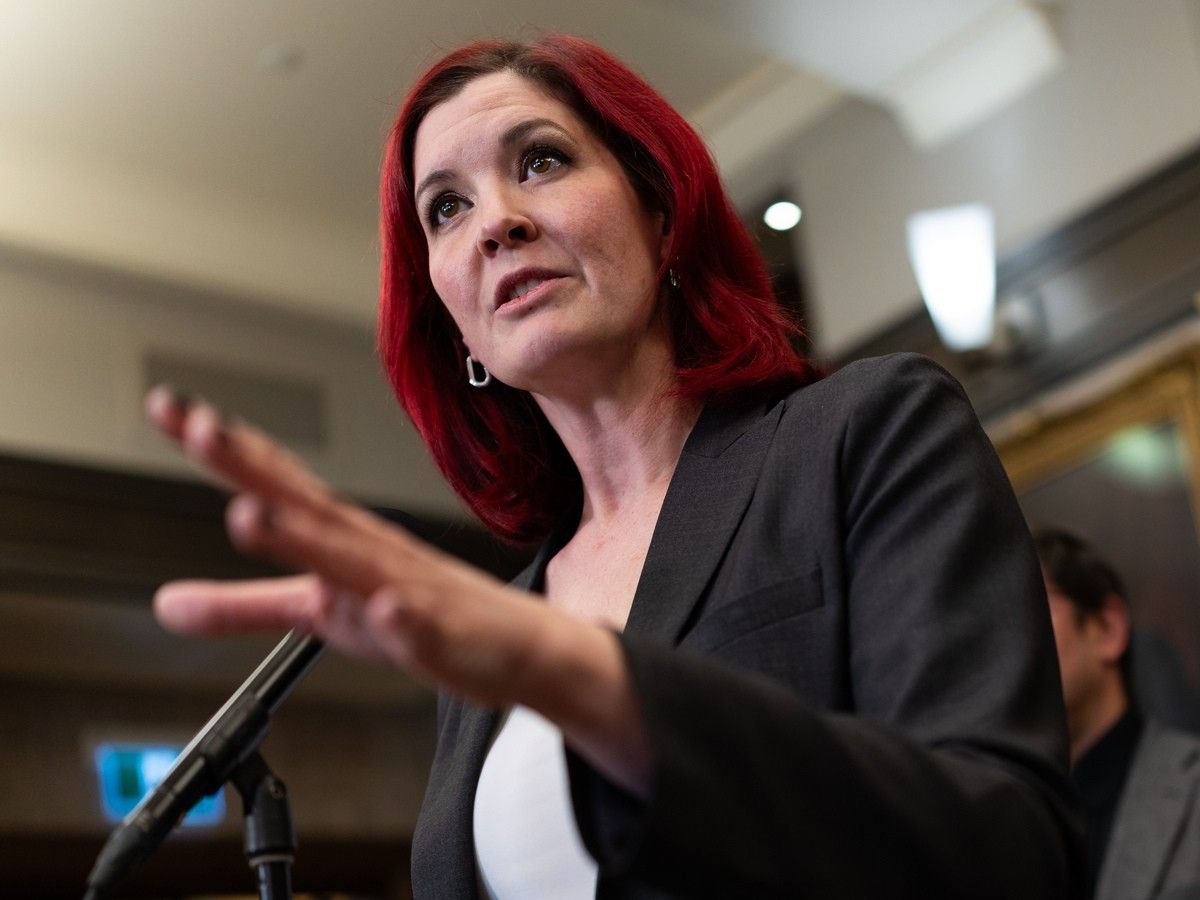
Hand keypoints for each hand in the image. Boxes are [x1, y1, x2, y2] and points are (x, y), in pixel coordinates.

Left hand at [145, 387, 649, 792]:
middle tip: (201, 427)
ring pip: (353, 560)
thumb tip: (163, 602)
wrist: (513, 644)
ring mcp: (409, 588)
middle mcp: (370, 549)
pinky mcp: (444, 635)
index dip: (225, 448)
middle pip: (305, 505)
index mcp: (339, 537)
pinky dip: (403, 618)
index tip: (168, 407)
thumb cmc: (419, 615)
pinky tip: (386, 609)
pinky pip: (422, 628)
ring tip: (251, 514)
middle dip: (254, 467)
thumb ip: (243, 605)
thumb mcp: (317, 612)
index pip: (275, 482)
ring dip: (304, 536)